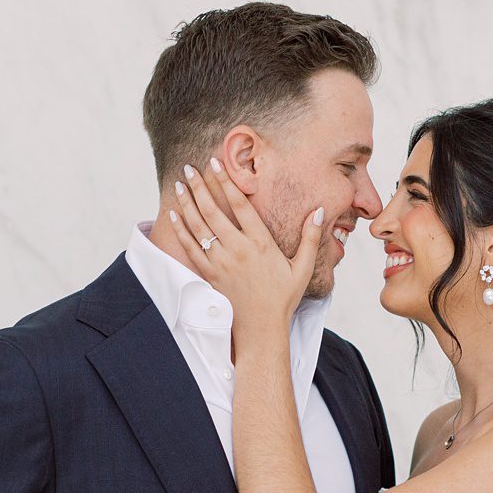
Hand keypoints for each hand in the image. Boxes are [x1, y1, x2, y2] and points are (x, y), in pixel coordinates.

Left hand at [164, 159, 322, 339]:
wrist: (261, 328)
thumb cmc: (284, 297)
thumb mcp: (302, 268)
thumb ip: (310, 238)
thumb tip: (318, 211)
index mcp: (261, 245)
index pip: (240, 206)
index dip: (227, 183)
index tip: (216, 165)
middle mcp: (238, 250)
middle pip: (214, 211)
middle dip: (199, 187)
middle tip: (189, 168)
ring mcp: (221, 262)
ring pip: (199, 226)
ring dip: (187, 203)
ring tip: (180, 184)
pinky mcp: (209, 274)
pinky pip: (190, 247)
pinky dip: (180, 229)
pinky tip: (174, 214)